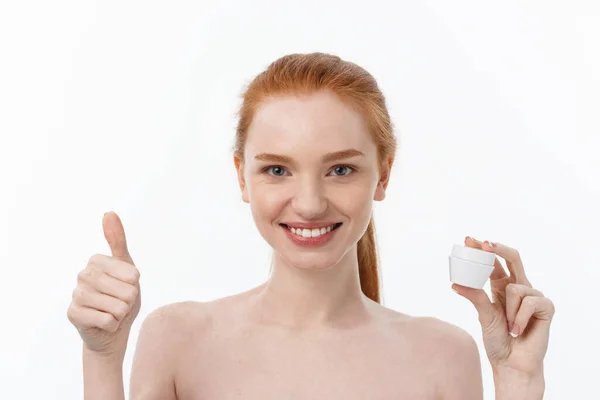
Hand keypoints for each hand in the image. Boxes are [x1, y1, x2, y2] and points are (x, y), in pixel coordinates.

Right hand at [67, 211, 141, 359]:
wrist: (112, 330)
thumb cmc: (122, 297)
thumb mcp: (127, 268)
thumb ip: (118, 240)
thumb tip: (109, 212)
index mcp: (96, 261)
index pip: (133, 274)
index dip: (134, 285)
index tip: (124, 287)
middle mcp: (82, 274)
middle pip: (126, 290)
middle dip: (128, 301)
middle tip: (119, 303)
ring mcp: (76, 294)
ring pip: (118, 307)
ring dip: (120, 314)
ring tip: (112, 313)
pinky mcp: (73, 314)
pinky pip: (108, 321)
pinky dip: (112, 325)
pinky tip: (104, 324)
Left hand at [452, 237, 554, 377]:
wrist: (512, 363)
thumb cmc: (497, 340)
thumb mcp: (483, 315)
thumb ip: (474, 296)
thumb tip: (455, 283)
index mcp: (501, 286)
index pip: (493, 262)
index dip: (482, 249)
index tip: (468, 239)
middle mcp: (518, 287)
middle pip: (513, 258)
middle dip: (498, 248)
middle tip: (484, 244)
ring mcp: (534, 296)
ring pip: (515, 288)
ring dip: (508, 310)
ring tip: (509, 326)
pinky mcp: (546, 307)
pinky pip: (529, 302)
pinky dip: (519, 319)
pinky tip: (518, 331)